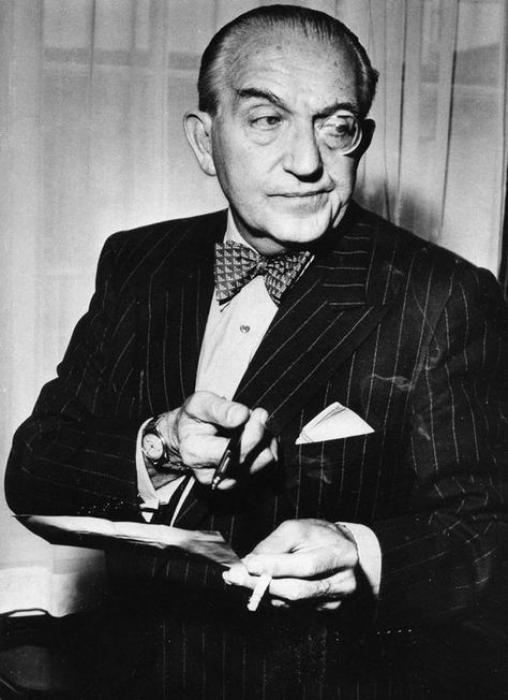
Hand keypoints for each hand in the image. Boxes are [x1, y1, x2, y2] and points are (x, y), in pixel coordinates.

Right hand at [156, 391, 276, 488]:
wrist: (188, 436)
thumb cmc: (194, 418)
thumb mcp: (200, 403)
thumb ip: (220, 408)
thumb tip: (242, 416)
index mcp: (195, 453)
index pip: (231, 451)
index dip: (251, 433)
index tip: (259, 414)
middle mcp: (208, 474)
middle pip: (248, 460)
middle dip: (261, 435)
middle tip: (260, 415)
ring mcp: (224, 481)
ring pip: (261, 465)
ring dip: (266, 443)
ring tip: (257, 425)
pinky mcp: (239, 482)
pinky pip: (266, 469)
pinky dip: (268, 450)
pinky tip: (260, 437)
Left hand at [224, 519, 358, 609]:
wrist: (347, 551)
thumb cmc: (318, 536)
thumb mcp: (297, 529)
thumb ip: (273, 545)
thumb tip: (249, 563)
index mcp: (339, 554)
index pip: (305, 566)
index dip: (275, 567)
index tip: (247, 564)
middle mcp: (343, 581)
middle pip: (298, 590)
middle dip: (262, 584)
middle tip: (235, 577)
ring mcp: (337, 600)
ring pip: (293, 603)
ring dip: (264, 593)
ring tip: (242, 580)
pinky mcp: (329, 610)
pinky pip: (295, 609)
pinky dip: (276, 598)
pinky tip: (264, 587)